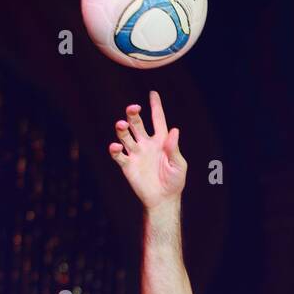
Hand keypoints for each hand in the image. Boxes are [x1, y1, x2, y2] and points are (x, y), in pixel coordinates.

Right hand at [108, 89, 186, 207]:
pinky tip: (116, 147)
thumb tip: (174, 131)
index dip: (155, 106)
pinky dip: (114, 150)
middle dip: (133, 114)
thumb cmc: (174, 182)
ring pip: (125, 135)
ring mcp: (135, 153)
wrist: (163, 200)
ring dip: (122, 128)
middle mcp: (146, 144)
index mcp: (161, 141)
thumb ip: (174, 149)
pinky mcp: (127, 165)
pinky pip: (118, 155)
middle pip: (136, 123)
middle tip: (133, 109)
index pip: (158, 120)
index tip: (153, 93)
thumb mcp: (179, 165)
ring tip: (121, 125)